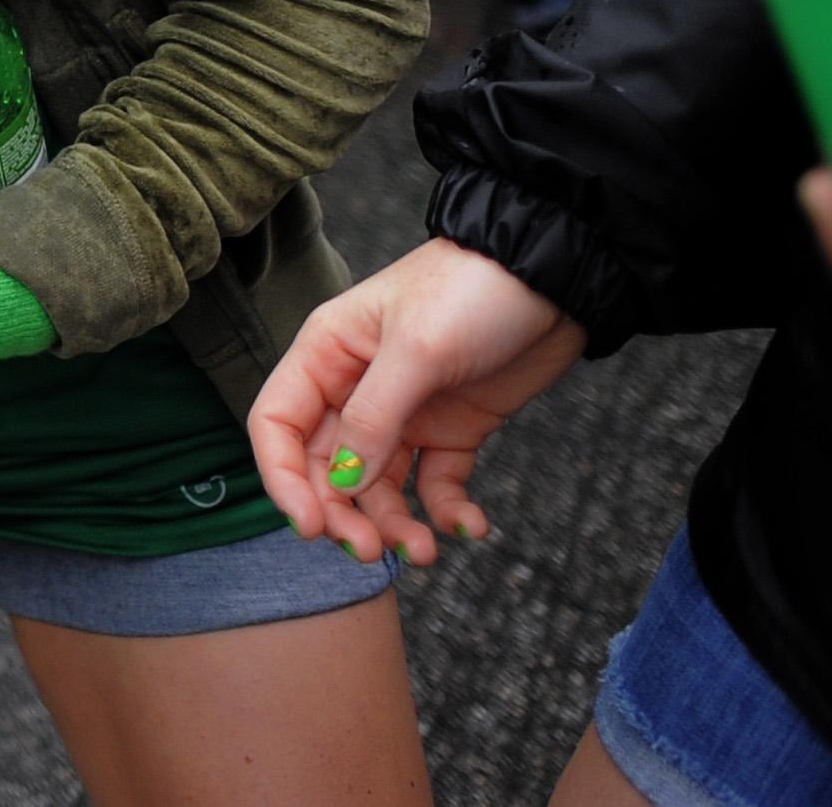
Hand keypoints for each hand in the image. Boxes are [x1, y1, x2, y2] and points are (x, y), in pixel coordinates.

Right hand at [246, 237, 583, 566]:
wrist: (553, 278)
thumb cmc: (470, 291)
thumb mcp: (416, 351)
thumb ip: (374, 418)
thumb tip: (342, 484)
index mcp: (326, 355)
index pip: (278, 425)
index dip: (284, 480)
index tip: (311, 527)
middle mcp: (355, 387)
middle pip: (328, 468)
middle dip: (345, 514)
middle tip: (374, 553)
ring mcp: (405, 412)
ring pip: (379, 486)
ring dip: (396, 524)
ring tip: (427, 551)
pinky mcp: (452, 430)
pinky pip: (436, 484)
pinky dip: (448, 511)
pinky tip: (472, 527)